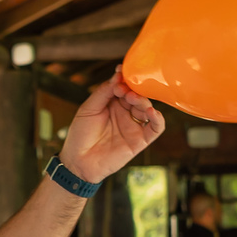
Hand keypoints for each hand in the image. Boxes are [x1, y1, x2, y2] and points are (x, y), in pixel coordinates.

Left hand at [58, 66, 164, 183]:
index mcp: (113, 103)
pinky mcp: (140, 140)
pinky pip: (155, 128)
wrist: (78, 162)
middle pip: (138, 96)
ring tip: (133, 100)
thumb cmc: (80, 135)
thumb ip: (103, 92)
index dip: (125, 80)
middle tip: (125, 90)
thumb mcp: (88, 109)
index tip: (122, 73)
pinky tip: (152, 112)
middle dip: (134, 90)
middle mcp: (125, 112)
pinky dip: (158, 119)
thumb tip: (118, 76)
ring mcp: (133, 126)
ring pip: (147, 109)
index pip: (125, 87)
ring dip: (143, 101)